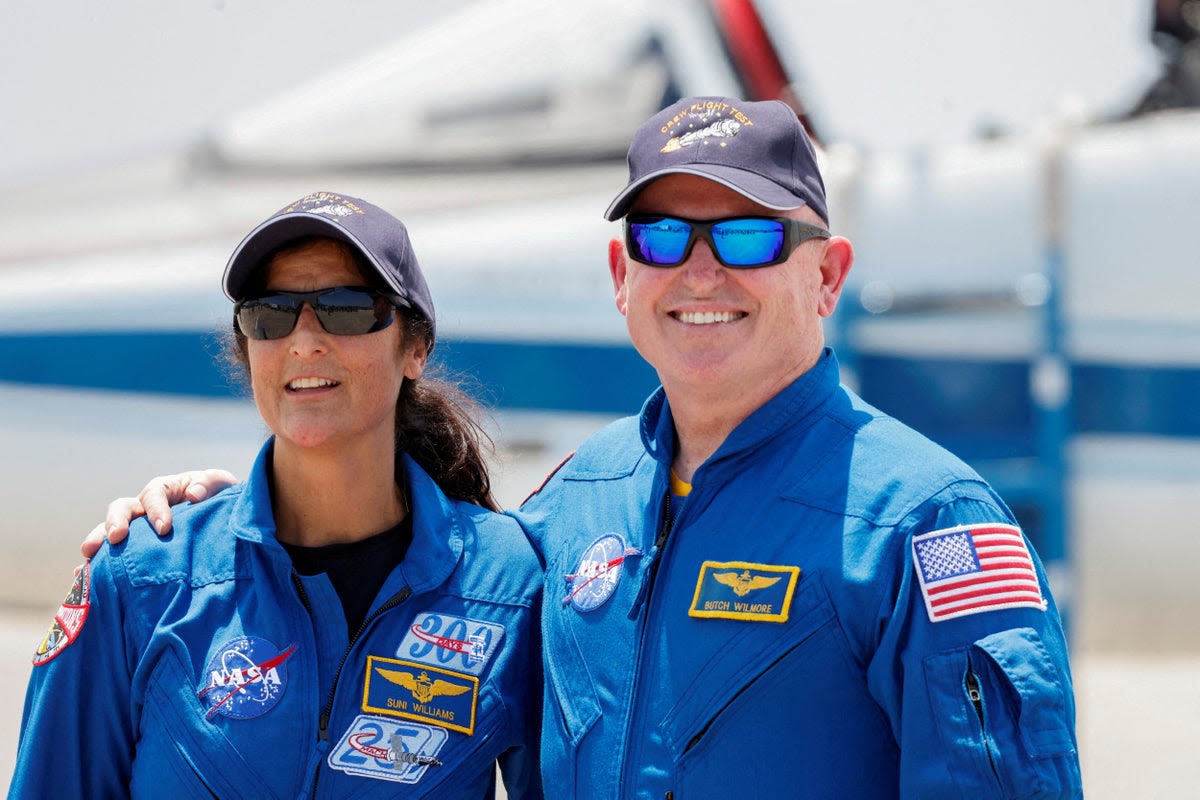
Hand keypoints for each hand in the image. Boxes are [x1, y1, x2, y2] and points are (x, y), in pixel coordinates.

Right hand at [79, 469, 239, 557]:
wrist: (223, 522)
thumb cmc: (220, 499)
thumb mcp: (222, 485)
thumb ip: (209, 483)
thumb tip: (193, 495)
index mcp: (164, 490)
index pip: (153, 495)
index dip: (156, 509)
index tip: (164, 528)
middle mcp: (144, 508)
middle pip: (122, 509)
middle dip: (116, 522)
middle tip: (117, 538)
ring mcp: (136, 529)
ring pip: (108, 531)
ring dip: (98, 541)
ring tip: (90, 555)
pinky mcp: (134, 551)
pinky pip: (110, 556)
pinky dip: (94, 565)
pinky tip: (81, 578)